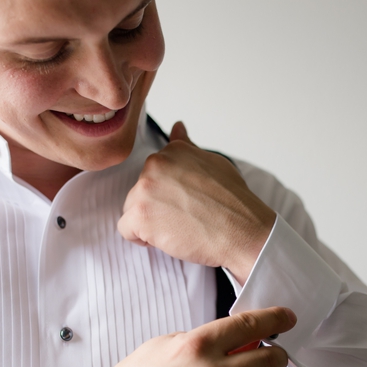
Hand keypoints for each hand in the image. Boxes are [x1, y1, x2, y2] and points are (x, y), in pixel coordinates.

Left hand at [119, 122, 275, 285]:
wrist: (241, 230)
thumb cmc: (232, 202)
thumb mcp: (213, 163)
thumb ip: (188, 149)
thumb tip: (177, 127)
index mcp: (171, 151)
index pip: (154, 175)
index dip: (169, 192)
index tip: (187, 201)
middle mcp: (155, 164)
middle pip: (140, 192)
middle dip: (157, 207)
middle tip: (186, 216)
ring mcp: (145, 189)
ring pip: (132, 210)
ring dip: (150, 222)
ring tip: (179, 227)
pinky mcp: (139, 215)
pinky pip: (126, 230)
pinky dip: (143, 239)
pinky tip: (168, 237)